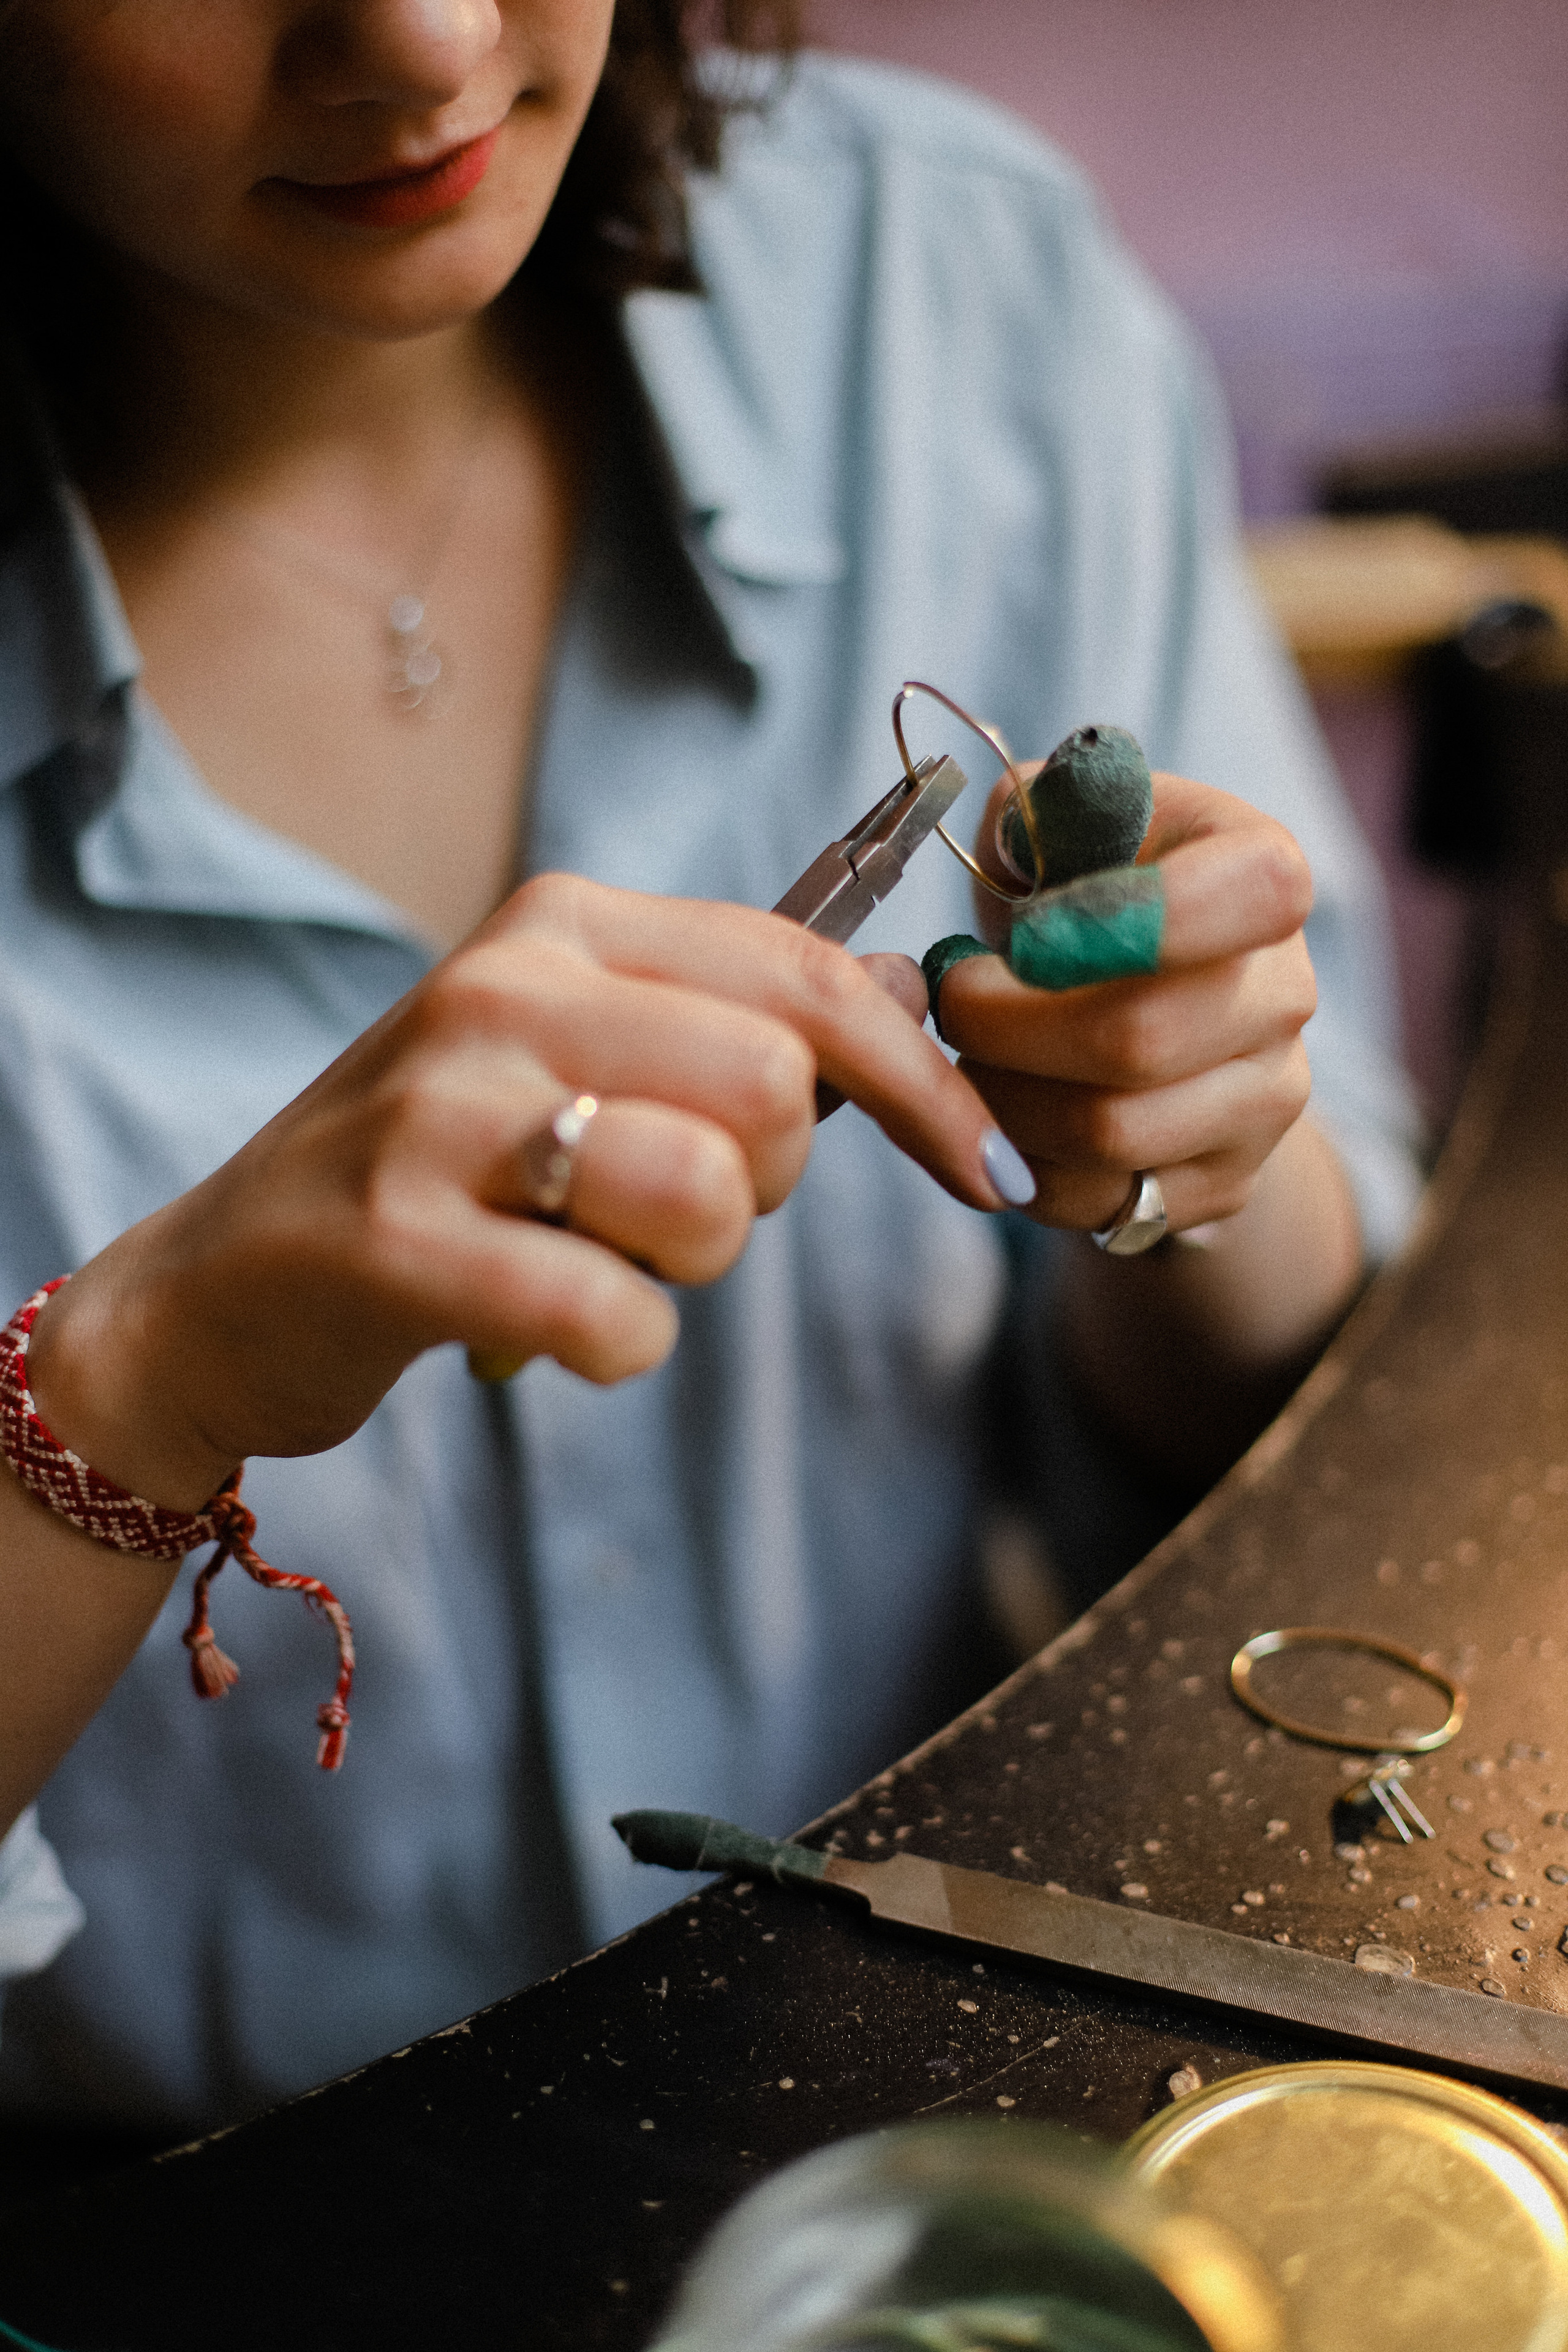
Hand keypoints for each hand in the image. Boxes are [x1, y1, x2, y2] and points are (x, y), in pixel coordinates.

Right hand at [27, 874, 1020, 1508]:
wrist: (221, 1287)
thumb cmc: (444, 1177)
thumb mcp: (576, 1056)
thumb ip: (726, 1023)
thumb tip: (908, 1002)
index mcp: (563, 928)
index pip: (807, 971)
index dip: (925, 1081)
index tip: (985, 1166)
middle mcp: (501, 992)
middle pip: (774, 1086)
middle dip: (770, 1183)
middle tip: (679, 1213)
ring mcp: (438, 1114)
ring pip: (705, 1190)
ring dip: (689, 1265)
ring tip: (605, 1261)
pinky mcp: (392, 1240)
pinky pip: (609, 1310)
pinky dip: (617, 1344)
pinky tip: (557, 1330)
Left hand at [932, 771, 1318, 1233]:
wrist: (1136, 1005)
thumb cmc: (1077, 898)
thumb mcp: (1057, 823)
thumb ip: (1037, 809)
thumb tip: (1022, 830)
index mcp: (1262, 874)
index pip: (1258, 889)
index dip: (1131, 918)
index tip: (1023, 935)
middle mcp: (1286, 992)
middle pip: (1141, 1037)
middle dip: (1006, 1027)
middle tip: (952, 1004)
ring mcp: (1267, 1100)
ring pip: (1109, 1133)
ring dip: (1001, 1102)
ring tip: (966, 1059)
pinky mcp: (1225, 1183)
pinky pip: (1100, 1202)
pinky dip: (1020, 1166)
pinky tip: (997, 1118)